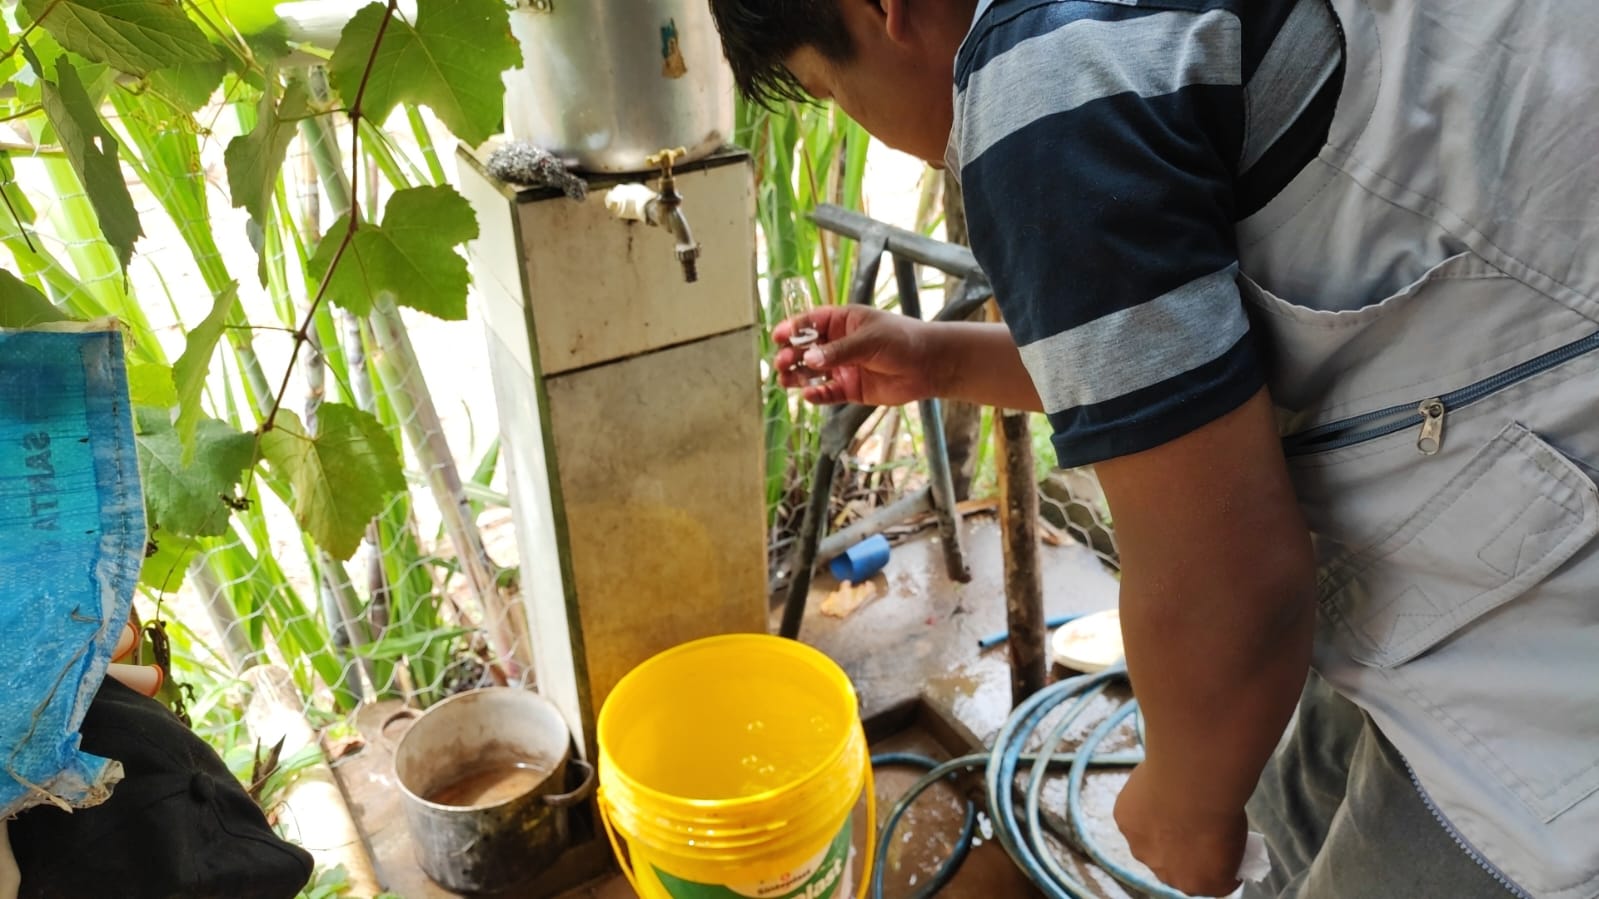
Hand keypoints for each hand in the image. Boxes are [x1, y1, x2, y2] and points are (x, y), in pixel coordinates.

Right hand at [773, 306, 936, 406]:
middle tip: (783, 362)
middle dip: (792, 355)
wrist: (929, 365)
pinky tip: (808, 395)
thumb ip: (839, 351)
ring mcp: (843, 367)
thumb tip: (811, 359)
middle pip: (806, 349)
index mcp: (842, 322)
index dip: (792, 329)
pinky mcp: (850, 389)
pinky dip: (816, 395)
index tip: (777, 337)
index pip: (811, 323)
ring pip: (813, 372)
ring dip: (797, 376)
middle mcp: (839, 344)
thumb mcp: (869, 340)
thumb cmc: (902, 340)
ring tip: (785, 380)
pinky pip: (827, 393)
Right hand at [1114, 764, 1247, 896]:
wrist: (1195, 784)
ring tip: (1171, 800)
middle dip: (1178, 848)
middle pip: (1172, 865)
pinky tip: (1155, 790)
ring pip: (1148, 842)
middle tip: (1189, 820)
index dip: (1207, 858)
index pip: (1205, 880)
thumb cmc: (1224, 810)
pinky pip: (1133, 816)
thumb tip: (1215, 842)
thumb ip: (1220, 852)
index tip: (1212, 840)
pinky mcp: (1125, 825)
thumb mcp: (1238, 841)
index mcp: (1201, 884)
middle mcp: (1168, 876)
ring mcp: (1142, 851)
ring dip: (1156, 828)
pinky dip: (1141, 806)